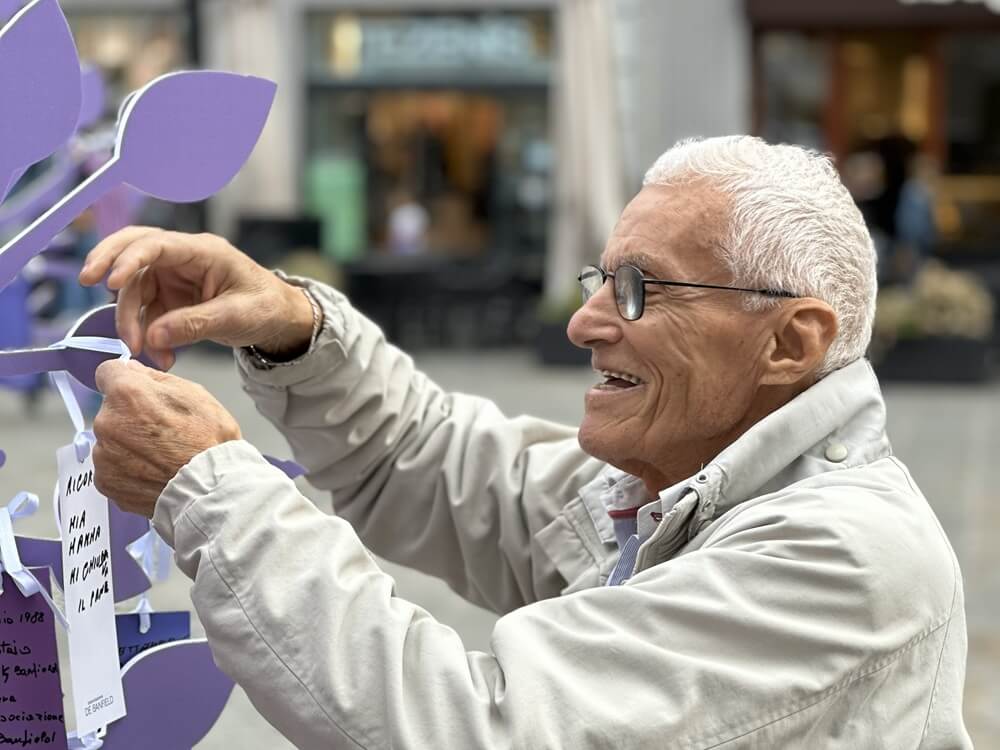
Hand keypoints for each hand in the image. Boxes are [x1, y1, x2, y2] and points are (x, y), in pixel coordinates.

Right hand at [79, 227, 314, 368]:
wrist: (280, 319)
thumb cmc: (266, 307)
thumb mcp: (236, 317)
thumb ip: (194, 325)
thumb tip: (152, 337)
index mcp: (204, 251)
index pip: (157, 244)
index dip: (130, 258)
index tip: (109, 282)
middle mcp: (184, 259)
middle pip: (134, 250)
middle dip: (109, 264)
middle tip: (87, 282)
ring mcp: (174, 277)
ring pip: (135, 289)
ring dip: (131, 320)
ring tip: (141, 351)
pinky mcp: (171, 298)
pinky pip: (147, 313)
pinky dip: (147, 335)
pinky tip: (158, 356)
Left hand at [92, 359, 241, 516]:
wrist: (210, 489)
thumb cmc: (208, 442)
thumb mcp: (194, 394)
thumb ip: (155, 378)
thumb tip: (133, 371)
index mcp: (127, 394)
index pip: (107, 372)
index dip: (126, 380)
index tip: (137, 391)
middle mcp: (107, 422)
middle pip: (111, 410)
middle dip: (130, 416)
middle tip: (161, 431)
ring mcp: (103, 454)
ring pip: (111, 440)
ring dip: (128, 445)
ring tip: (160, 456)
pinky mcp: (106, 481)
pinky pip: (112, 468)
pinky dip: (128, 469)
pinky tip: (153, 472)